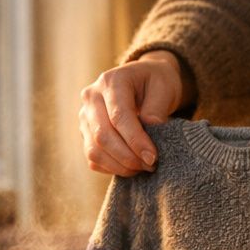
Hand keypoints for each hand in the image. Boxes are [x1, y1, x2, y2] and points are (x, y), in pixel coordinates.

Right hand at [79, 50, 192, 176]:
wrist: (144, 81)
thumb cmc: (155, 83)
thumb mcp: (164, 88)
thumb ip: (156, 110)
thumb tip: (149, 136)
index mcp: (111, 81)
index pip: (118, 116)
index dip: (135, 140)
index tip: (152, 157)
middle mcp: (91, 97)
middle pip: (102, 135)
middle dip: (128, 157)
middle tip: (150, 165)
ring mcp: (85, 116)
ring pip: (94, 150)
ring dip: (119, 166)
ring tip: (142, 167)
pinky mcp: (85, 133)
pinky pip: (93, 159)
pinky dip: (112, 168)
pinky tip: (131, 166)